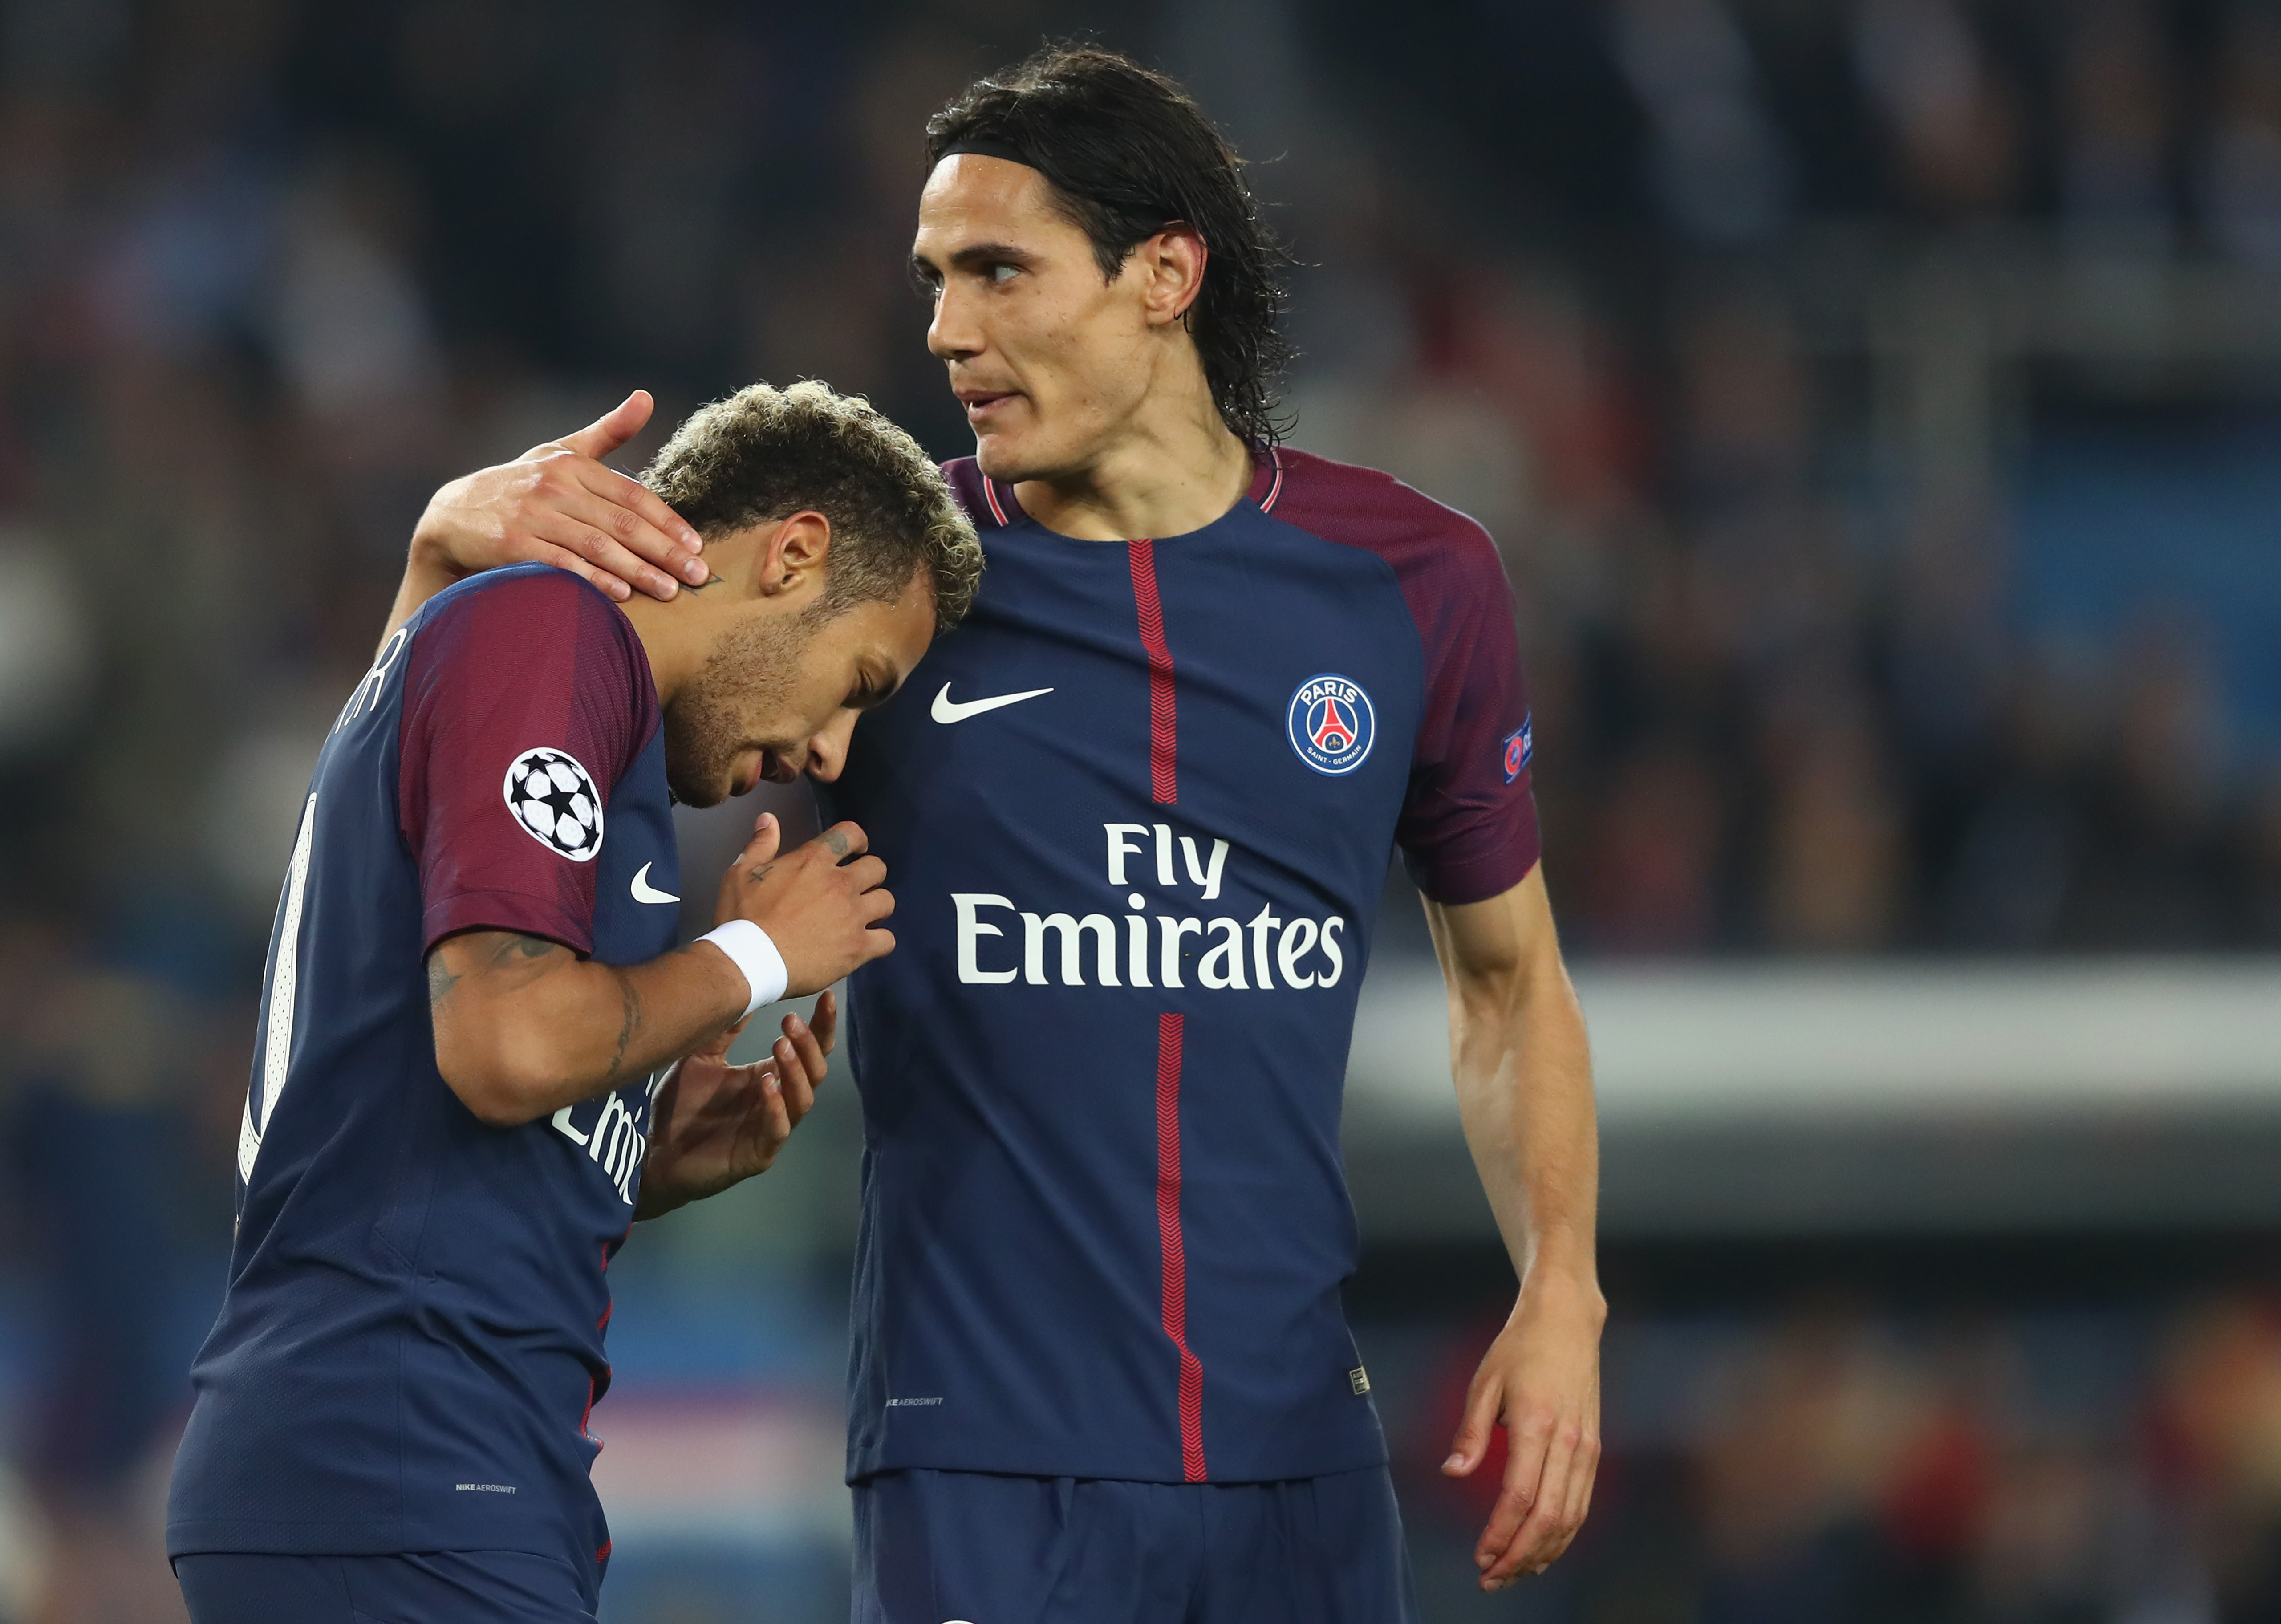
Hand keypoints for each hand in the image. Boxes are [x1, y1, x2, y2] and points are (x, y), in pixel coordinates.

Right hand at [409, 389, 710, 603]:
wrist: (453, 515)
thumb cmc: (520, 485)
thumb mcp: (561, 452)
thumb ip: (608, 431)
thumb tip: (647, 397)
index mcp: (572, 465)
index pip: (633, 496)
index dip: (668, 522)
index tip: (697, 546)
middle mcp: (554, 486)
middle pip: (622, 524)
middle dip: (665, 552)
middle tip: (698, 576)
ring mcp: (532, 515)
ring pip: (597, 546)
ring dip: (637, 571)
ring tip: (669, 591)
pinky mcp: (512, 544)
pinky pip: (562, 565)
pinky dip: (593, 581)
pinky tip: (621, 595)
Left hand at [636, 993, 835, 1217]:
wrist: (652, 1151)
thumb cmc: (680, 1107)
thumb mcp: (702, 1058)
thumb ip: (725, 1030)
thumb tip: (743, 984)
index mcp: (770, 1076)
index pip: (809, 1050)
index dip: (822, 1026)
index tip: (825, 997)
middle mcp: (779, 1101)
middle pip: (814, 1071)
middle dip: (809, 1044)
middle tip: (791, 1021)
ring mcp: (771, 1129)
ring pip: (803, 1099)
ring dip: (796, 1070)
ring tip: (781, 1044)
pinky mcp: (757, 1154)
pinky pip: (777, 1130)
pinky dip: (776, 1107)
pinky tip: (766, 1084)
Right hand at [715, 814, 894, 996]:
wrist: (749, 961)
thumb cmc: (741, 917)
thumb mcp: (740, 874)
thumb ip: (760, 844)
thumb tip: (769, 818)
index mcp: (814, 861)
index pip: (851, 834)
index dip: (857, 840)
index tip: (855, 851)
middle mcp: (841, 884)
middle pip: (877, 868)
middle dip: (870, 875)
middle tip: (856, 888)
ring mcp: (853, 916)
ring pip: (886, 901)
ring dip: (876, 906)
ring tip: (863, 916)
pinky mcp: (858, 947)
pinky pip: (887, 940)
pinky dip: (879, 942)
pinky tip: (865, 945)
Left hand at [1441, 1274, 1604, 1589]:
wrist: (1567, 1321)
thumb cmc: (1520, 1348)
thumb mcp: (1484, 1381)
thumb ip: (1470, 1432)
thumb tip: (1452, 1473)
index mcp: (1536, 1424)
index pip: (1520, 1496)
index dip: (1500, 1533)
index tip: (1480, 1556)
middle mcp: (1568, 1441)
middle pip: (1549, 1517)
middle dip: (1520, 1556)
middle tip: (1491, 1577)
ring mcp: (1587, 1448)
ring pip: (1570, 1518)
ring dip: (1542, 1552)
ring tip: (1513, 1572)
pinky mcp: (1594, 1449)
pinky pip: (1582, 1503)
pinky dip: (1563, 1534)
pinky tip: (1542, 1549)